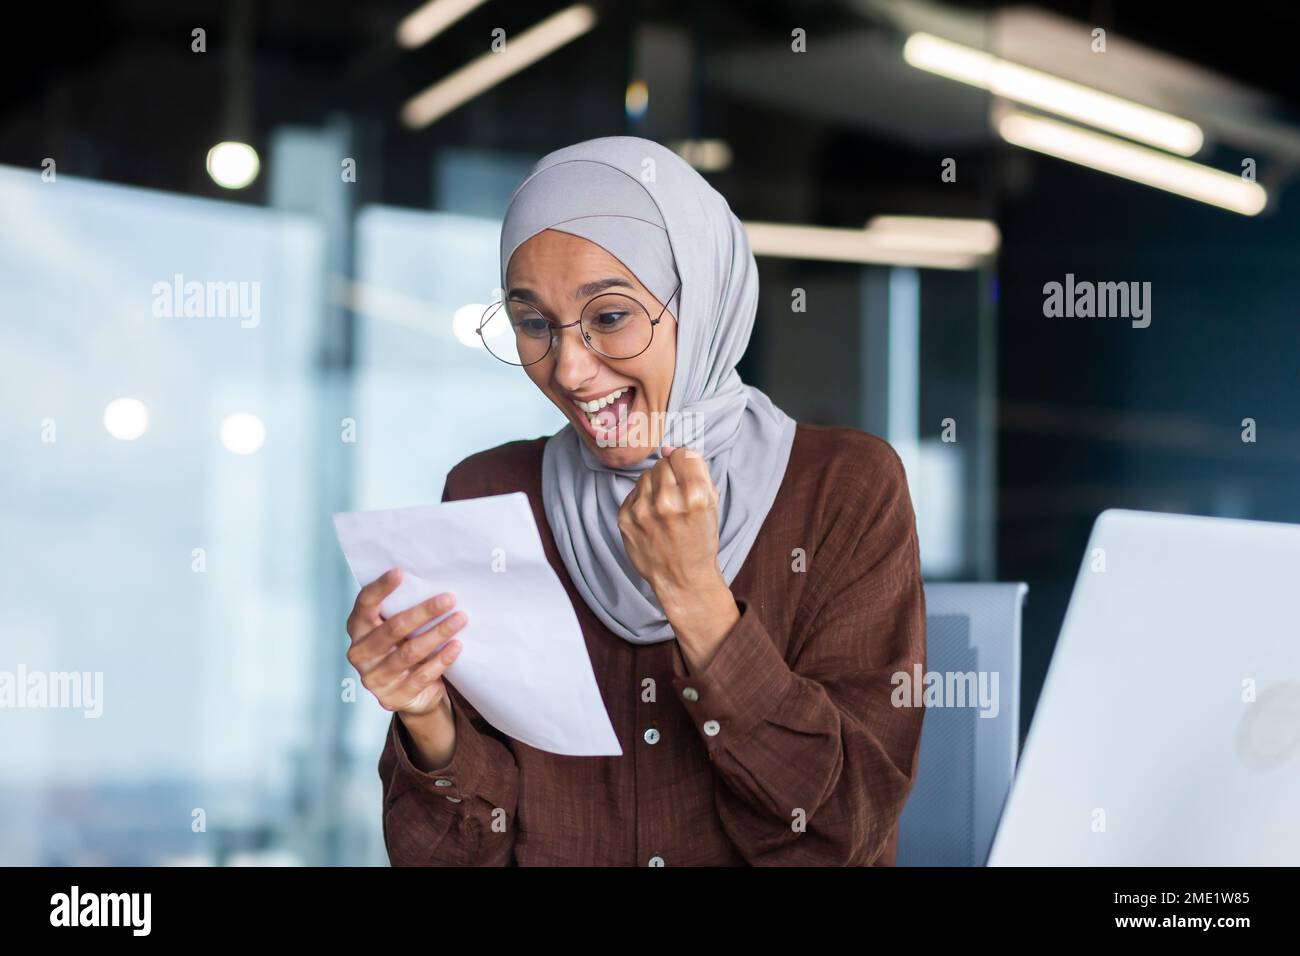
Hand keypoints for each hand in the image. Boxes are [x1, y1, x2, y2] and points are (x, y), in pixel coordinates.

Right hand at [345, 568, 466, 718]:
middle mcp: (360, 653)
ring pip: (410, 652)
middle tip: (449, 598)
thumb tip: (432, 581)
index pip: (365, 604)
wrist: (410, 694)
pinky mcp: (393, 697)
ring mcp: (375, 678)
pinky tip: (457, 646)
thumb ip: (401, 610)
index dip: (381, 588)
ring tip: (460, 619)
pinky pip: (422, 675)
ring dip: (438, 633)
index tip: (400, 572)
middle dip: (424, 611)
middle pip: (393, 628)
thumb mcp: (398, 630)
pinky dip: (442, 659)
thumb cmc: (403, 648)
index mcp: (357, 629)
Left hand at [617, 445, 723, 605]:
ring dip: (654, 486)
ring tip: (663, 508)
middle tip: (675, 496)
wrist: (681, 578)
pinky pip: (632, 493)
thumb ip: (695, 472)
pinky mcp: (625, 519)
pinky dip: (641, 500)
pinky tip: (651, 518)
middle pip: (662, 464)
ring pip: (645, 476)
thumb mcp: (711, 505)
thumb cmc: (699, 540)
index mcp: (695, 497)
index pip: (683, 455)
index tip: (685, 473)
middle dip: (669, 475)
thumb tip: (668, 449)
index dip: (684, 463)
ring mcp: (642, 511)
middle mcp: (667, 502)